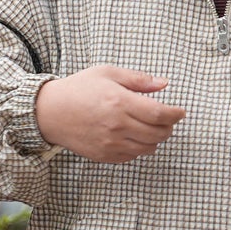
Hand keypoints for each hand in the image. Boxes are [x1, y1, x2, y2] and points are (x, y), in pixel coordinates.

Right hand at [34, 65, 185, 162]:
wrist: (50, 112)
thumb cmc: (79, 89)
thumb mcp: (108, 73)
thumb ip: (138, 79)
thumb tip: (164, 83)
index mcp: (120, 102)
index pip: (160, 114)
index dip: (176, 114)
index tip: (180, 112)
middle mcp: (117, 126)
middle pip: (158, 133)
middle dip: (168, 127)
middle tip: (167, 119)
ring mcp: (111, 143)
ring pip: (148, 148)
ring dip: (156, 139)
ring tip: (152, 128)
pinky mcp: (104, 155)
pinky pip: (133, 156)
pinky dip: (140, 148)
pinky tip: (135, 136)